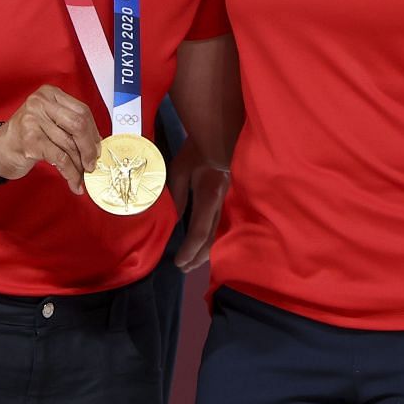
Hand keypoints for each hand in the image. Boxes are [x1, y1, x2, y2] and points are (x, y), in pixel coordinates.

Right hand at [0, 85, 100, 192]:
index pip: (82, 111)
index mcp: (50, 94)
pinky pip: (60, 158)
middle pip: (78, 125)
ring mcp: (33, 120)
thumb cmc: (26, 136)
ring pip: (69, 145)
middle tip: (92, 164)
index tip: (97, 149)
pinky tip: (74, 183)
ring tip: (83, 177)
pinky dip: (71, 173)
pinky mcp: (30, 140)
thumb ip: (70, 126)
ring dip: (80, 166)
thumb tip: (97, 144)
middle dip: (89, 148)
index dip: (93, 133)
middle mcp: (41, 103)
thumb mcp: (48, 121)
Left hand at [169, 139, 229, 271]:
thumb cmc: (196, 150)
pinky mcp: (229, 199)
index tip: (179, 262)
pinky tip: (205, 245)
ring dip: (206, 251)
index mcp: (209, 195)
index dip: (190, 249)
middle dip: (198, 256)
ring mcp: (228, 201)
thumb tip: (174, 220)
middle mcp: (221, 202)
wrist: (222, 135)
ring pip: (219, 233)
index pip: (200, 230)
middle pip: (212, 238)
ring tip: (193, 262)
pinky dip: (212, 239)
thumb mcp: (180, 170)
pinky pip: (221, 224)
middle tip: (184, 268)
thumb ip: (177, 196)